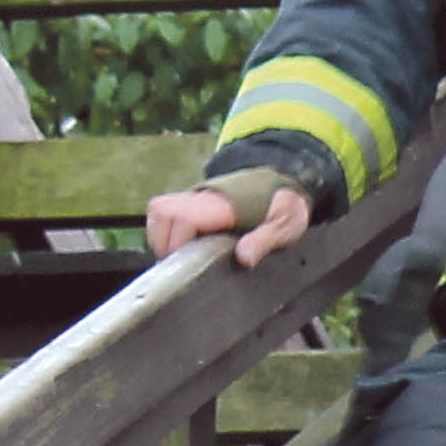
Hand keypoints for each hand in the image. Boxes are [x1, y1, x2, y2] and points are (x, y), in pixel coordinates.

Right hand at [144, 182, 309, 269]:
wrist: (284, 182)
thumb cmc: (284, 205)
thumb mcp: (286, 224)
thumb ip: (265, 239)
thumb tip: (243, 258)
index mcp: (225, 204)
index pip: (183, 217)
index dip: (177, 242)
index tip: (187, 263)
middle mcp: (204, 197)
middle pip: (162, 212)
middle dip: (164, 241)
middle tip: (181, 264)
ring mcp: (196, 197)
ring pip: (160, 212)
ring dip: (162, 236)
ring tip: (179, 257)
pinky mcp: (192, 201)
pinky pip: (165, 213)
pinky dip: (166, 231)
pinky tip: (182, 248)